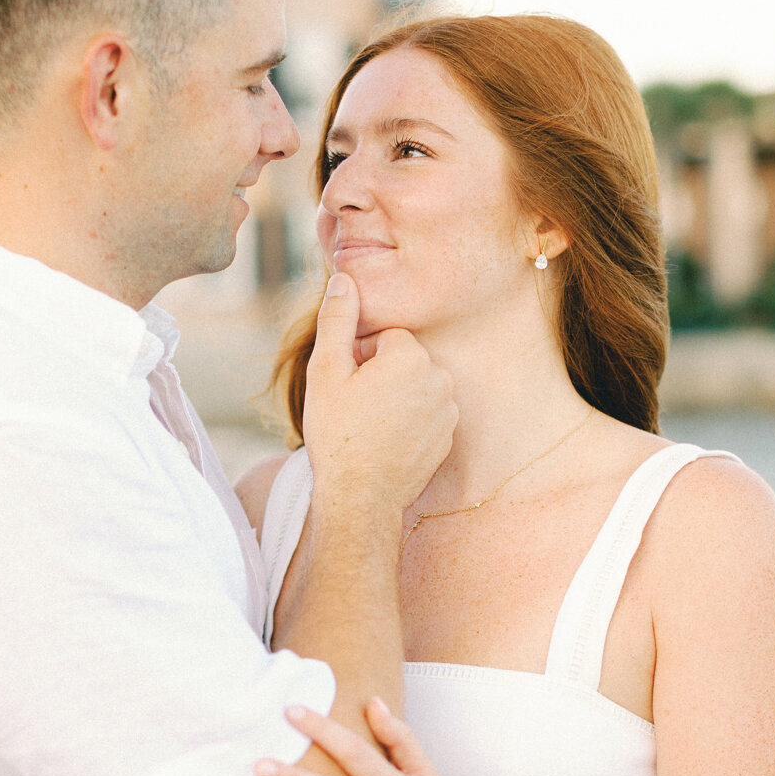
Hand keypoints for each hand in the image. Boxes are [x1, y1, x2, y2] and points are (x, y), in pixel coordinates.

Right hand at [301, 272, 456, 515]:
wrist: (361, 497)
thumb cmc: (339, 434)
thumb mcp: (326, 371)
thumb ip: (338, 319)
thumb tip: (345, 278)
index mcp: (411, 357)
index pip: (386, 337)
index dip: (360, 358)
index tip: (347, 385)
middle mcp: (439, 379)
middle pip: (404, 360)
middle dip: (380, 376)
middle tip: (355, 407)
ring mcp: (448, 411)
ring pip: (416, 387)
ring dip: (395, 398)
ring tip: (370, 426)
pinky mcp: (448, 437)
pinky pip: (426, 414)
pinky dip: (408, 423)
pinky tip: (385, 442)